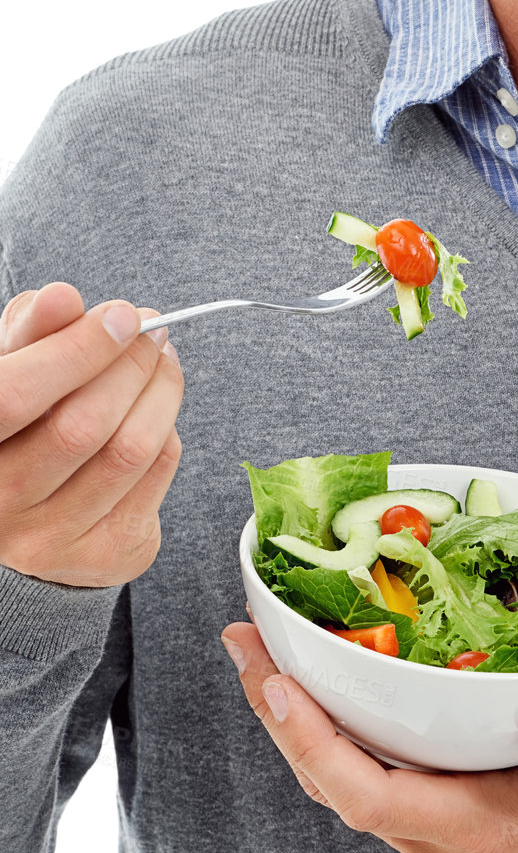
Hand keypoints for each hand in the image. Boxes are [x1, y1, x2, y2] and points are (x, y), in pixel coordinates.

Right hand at [0, 283, 184, 585]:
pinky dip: (168, 429)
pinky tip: (156, 409)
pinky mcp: (102, 554)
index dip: (76, 350)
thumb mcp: (15, 370)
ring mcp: (48, 539)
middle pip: (81, 426)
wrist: (30, 516)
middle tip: (152, 331)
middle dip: (131, 364)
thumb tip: (62, 298)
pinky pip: (156, 474)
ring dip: (162, 390)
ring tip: (162, 359)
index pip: (15, 395)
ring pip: (129, 450)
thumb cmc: (23, 420)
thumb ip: (34, 331)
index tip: (122, 315)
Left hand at [221, 620, 517, 852]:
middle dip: (281, 716)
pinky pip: (364, 766)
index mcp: (474, 827)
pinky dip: (332, 721)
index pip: (367, 796)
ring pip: (341, 775)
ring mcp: (434, 825)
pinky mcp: (439, 802)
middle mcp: (438, 837)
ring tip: (260, 650)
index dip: (315, 745)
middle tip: (242, 644)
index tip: (279, 686)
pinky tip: (321, 675)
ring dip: (296, 717)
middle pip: (333, 783)